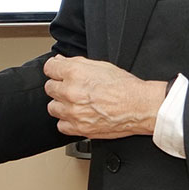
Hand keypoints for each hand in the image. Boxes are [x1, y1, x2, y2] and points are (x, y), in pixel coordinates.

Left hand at [43, 55, 167, 139]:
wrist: (139, 107)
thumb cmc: (125, 87)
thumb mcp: (101, 66)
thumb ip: (76, 62)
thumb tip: (61, 61)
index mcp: (75, 73)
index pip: (49, 68)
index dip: (55, 69)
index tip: (58, 72)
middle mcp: (70, 92)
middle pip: (49, 88)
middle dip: (59, 86)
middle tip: (73, 88)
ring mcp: (73, 112)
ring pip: (52, 107)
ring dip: (61, 105)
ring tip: (76, 103)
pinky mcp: (78, 128)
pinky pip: (61, 125)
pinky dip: (67, 122)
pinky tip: (78, 116)